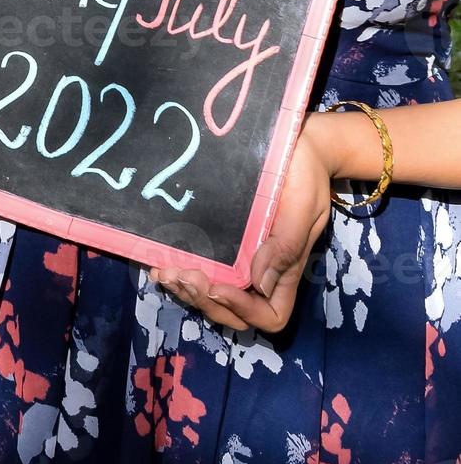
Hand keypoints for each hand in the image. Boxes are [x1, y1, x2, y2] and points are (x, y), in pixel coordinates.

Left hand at [149, 116, 332, 331]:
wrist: (300, 148)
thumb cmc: (305, 177)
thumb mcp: (303, 209)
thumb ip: (285, 246)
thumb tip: (258, 283)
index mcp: (285, 270)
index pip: (269, 315)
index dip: (242, 310)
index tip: (219, 287)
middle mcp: (260, 270)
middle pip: (232, 311)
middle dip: (204, 300)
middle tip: (180, 275)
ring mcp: (240, 258)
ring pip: (211, 294)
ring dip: (185, 290)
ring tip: (164, 272)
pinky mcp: (222, 240)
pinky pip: (201, 267)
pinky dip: (179, 271)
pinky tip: (157, 261)